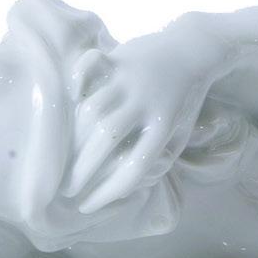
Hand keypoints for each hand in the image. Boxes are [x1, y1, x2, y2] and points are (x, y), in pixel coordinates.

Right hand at [61, 22, 227, 213]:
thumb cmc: (183, 102)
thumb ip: (156, 159)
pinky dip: (77, 77)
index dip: (107, 192)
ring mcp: (130, 79)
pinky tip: (72, 96)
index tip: (87, 206)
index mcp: (165, 127)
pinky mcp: (119, 58)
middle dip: (82, 170)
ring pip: (93, 108)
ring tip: (65, 157)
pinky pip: (91, 65)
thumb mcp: (179, 135)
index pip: (133, 168)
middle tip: (66, 188)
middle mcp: (146, 103)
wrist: (192, 51)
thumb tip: (123, 187)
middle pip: (107, 140)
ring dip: (74, 137)